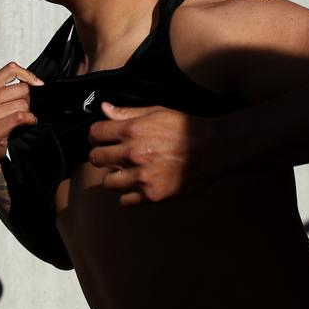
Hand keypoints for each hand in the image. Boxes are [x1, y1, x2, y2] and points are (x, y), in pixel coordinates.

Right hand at [0, 62, 42, 175]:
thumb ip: (7, 89)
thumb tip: (35, 82)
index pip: (11, 69)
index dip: (28, 75)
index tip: (36, 84)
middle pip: (23, 89)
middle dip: (28, 99)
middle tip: (23, 109)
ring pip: (23, 104)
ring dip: (28, 112)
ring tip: (21, 119)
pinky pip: (21, 116)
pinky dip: (30, 120)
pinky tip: (27, 123)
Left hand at [88, 103, 221, 206]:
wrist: (213, 149)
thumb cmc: (187, 127)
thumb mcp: (158, 112)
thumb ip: (128, 113)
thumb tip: (103, 108)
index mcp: (133, 130)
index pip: (95, 133)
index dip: (96, 135)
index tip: (102, 138)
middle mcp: (133, 153)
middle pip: (96, 159)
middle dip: (101, 156)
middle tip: (112, 156)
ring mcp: (141, 176)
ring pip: (108, 183)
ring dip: (115, 177)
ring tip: (128, 172)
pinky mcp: (152, 194)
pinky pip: (125, 200)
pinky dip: (129, 194)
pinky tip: (139, 185)